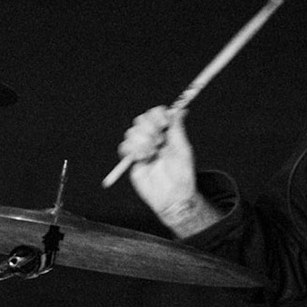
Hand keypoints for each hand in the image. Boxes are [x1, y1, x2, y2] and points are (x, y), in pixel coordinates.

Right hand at [117, 105, 217, 236]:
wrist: (172, 196)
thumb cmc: (182, 175)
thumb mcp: (183, 150)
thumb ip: (178, 129)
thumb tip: (181, 110)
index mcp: (167, 133)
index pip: (157, 114)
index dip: (157, 114)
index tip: (163, 123)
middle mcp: (153, 138)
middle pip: (141, 120)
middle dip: (149, 128)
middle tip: (159, 141)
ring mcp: (141, 148)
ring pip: (131, 132)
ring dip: (142, 141)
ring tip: (152, 154)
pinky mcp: (132, 160)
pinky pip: (124, 147)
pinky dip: (132, 150)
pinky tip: (143, 158)